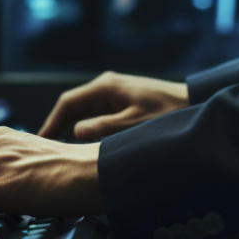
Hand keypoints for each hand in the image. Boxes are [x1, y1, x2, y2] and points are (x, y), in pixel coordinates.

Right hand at [39, 71, 188, 140]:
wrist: (195, 103)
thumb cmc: (167, 113)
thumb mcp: (133, 124)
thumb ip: (103, 128)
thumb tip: (76, 133)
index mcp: (105, 87)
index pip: (67, 104)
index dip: (51, 123)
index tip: (42, 141)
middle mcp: (106, 87)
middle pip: (73, 108)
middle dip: (60, 128)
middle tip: (49, 150)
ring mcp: (114, 94)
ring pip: (85, 113)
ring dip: (74, 130)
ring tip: (64, 152)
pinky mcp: (123, 103)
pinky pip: (97, 116)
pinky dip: (89, 130)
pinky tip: (87, 147)